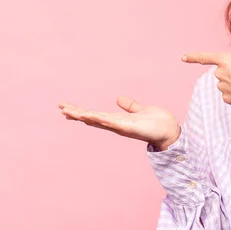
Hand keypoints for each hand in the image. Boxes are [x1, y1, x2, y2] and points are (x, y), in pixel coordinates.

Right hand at [58, 96, 180, 150]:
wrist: (170, 131)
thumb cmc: (157, 123)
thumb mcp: (140, 110)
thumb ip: (130, 106)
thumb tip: (119, 99)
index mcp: (118, 120)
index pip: (95, 115)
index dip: (81, 111)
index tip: (67, 107)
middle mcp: (116, 125)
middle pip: (91, 119)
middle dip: (76, 113)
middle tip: (61, 108)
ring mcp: (120, 126)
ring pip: (97, 120)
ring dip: (82, 115)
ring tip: (68, 111)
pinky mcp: (127, 127)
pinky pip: (109, 122)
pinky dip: (98, 118)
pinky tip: (87, 115)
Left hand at [182, 50, 230, 123]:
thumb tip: (230, 61)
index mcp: (225, 60)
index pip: (205, 57)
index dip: (193, 57)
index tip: (183, 57)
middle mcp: (220, 73)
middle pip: (221, 71)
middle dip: (230, 71)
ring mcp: (222, 87)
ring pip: (225, 82)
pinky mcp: (226, 98)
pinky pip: (228, 93)